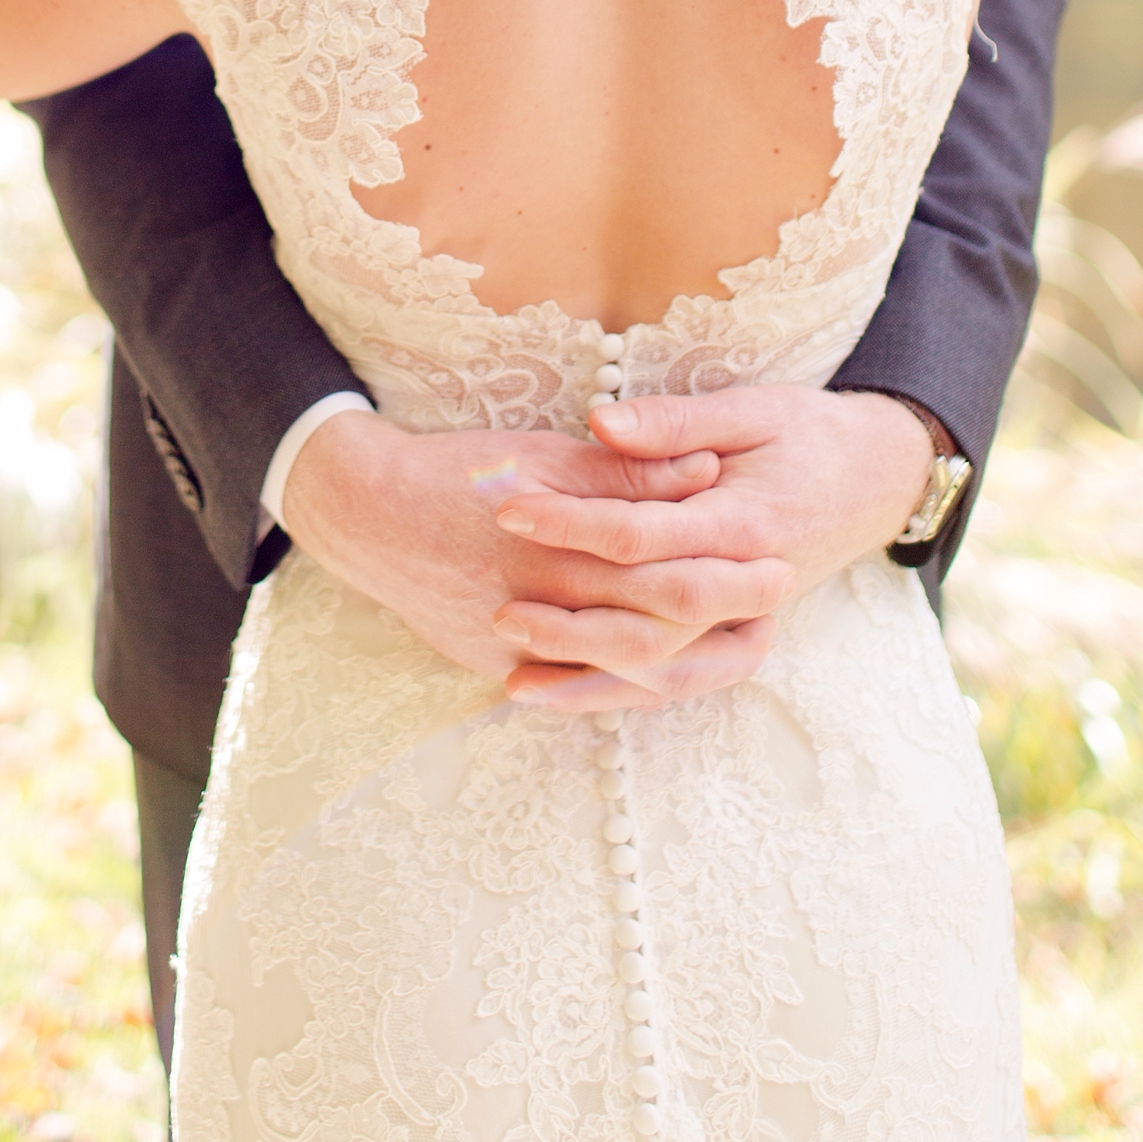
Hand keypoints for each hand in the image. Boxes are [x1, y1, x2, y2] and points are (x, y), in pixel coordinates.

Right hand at [279, 406, 738, 689]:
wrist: (366, 516)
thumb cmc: (458, 473)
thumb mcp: (544, 455)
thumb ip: (626, 473)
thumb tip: (705, 471)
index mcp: (564, 551)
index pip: (667, 576)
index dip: (728, 572)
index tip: (776, 561)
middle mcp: (548, 609)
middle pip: (659, 634)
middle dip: (724, 620)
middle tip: (775, 605)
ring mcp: (523, 650)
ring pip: (625, 673)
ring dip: (690, 659)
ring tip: (739, 638)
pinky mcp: (500, 666)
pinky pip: (579, 686)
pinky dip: (629, 681)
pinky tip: (666, 666)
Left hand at [486, 385, 937, 709]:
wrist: (878, 479)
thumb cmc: (808, 434)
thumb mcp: (751, 410)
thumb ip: (674, 423)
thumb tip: (601, 422)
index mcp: (746, 523)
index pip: (645, 534)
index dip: (573, 524)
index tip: (508, 511)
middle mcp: (750, 585)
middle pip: (654, 621)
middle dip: (574, 622)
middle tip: (500, 610)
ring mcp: (747, 621)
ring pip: (667, 670)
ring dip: (592, 679)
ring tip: (515, 680)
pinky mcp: (737, 637)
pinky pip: (679, 681)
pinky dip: (621, 694)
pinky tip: (564, 699)